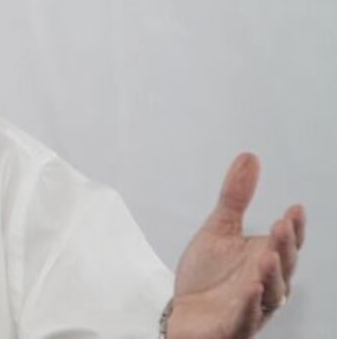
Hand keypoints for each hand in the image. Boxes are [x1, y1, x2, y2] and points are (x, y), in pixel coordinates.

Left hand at [167, 153, 304, 338]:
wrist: (185, 312)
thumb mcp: (218, 228)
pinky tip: (251, 292)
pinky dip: (250, 306)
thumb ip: (235, 197)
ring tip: (267, 257)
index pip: (286, 242)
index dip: (293, 228)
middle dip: (283, 246)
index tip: (294, 209)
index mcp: (265, 258)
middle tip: (280, 226)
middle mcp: (266, 283)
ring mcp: (253, 306)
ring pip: (270, 293)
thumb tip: (249, 157)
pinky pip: (246, 318)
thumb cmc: (207, 274)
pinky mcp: (235, 325)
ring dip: (271, 275)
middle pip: (282, 265)